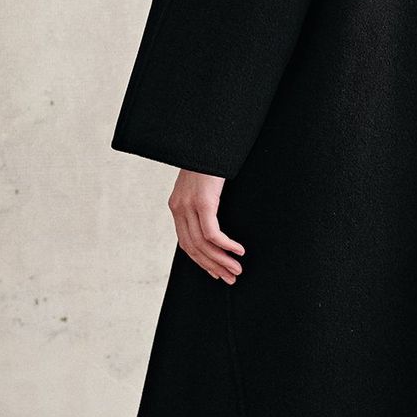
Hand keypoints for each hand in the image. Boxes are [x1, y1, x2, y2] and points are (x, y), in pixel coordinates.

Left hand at [168, 169, 245, 283]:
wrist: (208, 138)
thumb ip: (204, 202)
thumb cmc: (211, 160)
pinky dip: (226, 245)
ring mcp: (189, 205)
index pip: (186, 243)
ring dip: (222, 260)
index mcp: (177, 206)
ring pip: (203, 244)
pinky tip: (239, 250)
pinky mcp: (203, 201)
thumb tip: (216, 220)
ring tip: (237, 269)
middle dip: (213, 266)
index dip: (202, 261)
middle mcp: (179, 207)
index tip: (217, 272)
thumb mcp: (203, 184)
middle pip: (193, 248)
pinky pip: (212, 233)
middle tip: (230, 277)